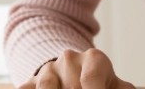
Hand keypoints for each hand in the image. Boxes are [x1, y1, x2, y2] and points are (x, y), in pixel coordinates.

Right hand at [17, 48, 135, 88]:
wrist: (79, 77)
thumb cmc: (104, 85)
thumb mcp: (118, 87)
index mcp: (94, 58)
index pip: (91, 78)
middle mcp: (69, 59)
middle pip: (71, 85)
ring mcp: (48, 70)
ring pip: (47, 86)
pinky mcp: (31, 82)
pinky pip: (26, 88)